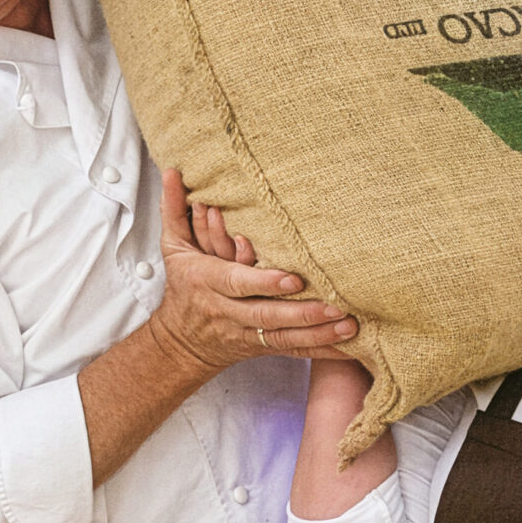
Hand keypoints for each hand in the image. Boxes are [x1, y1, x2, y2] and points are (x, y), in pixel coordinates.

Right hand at [146, 169, 355, 373]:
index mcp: (209, 283)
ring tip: (348, 325)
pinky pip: (293, 352)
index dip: (264, 283)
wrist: (181, 340)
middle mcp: (228, 312)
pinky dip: (321, 351)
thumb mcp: (173, 246)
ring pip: (283, 338)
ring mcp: (247, 334)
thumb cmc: (185, 284)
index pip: (238, 283)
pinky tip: (350, 349)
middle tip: (334, 307)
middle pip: (266, 316)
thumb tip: (171, 171)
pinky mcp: (262, 347)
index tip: (293, 280)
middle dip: (301, 314)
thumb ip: (174, 209)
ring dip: (318, 334)